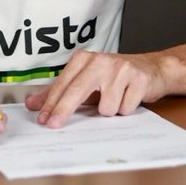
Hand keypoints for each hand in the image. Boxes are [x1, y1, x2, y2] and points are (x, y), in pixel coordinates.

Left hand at [24, 50, 167, 127]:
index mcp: (84, 59)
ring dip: (110, 111)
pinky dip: (126, 109)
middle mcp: (101, 60)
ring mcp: (121, 69)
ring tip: (116, 98)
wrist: (152, 68)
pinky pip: (125, 109)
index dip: (52, 103)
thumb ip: (59, 92)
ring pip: (105, 107)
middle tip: (53, 125)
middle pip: (77, 90)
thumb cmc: (114, 77)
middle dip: (64, 110)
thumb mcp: (85, 81)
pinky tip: (129, 97)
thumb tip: (32, 104)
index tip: (43, 119)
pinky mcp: (139, 79)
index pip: (63, 84)